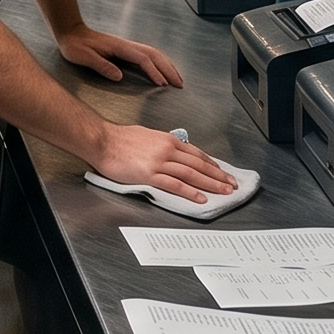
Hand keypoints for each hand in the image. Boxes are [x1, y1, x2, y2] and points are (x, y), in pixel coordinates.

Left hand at [59, 26, 185, 87]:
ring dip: (167, 66)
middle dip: (168, 69)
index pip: (142, 59)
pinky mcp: (126, 50)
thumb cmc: (75, 46)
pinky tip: (162, 72)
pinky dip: (159, 63)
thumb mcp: (84, 57)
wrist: (70, 33)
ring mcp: (127, 46)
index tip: (162, 84)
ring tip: (177, 79)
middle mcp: (126, 45)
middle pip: (154, 55)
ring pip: (154, 54)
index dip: (154, 71)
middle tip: (179, 84)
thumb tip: (119, 76)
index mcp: (119, 47)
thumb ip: (101, 65)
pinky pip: (148, 55)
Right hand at [92, 124, 235, 201]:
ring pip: (192, 174)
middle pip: (199, 165)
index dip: (212, 164)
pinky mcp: (150, 174)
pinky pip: (175, 184)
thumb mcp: (147, 135)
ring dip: (211, 184)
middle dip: (218, 176)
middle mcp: (167, 150)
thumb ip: (163, 144)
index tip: (222, 172)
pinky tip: (201, 197)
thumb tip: (174, 152)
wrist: (102, 141)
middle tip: (232, 184)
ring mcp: (160, 162)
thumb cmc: (119, 138)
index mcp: (168, 140)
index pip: (196, 153)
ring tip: (224, 192)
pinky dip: (190, 192)